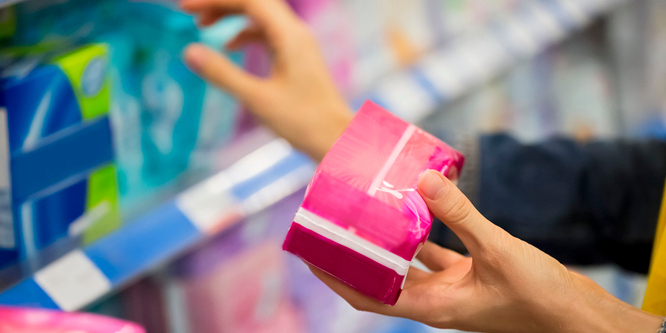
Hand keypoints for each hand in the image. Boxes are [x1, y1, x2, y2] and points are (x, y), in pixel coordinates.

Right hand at [181, 0, 352, 160]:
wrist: (336, 139)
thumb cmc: (303, 122)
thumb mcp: (256, 99)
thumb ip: (222, 74)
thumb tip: (189, 51)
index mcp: (289, 37)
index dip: (216, 0)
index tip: (185, 8)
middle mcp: (296, 33)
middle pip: (255, 2)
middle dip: (222, 4)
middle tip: (191, 14)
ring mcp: (299, 44)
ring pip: (261, 16)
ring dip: (232, 16)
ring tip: (203, 26)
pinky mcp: (298, 57)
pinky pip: (268, 32)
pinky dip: (246, 33)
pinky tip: (230, 46)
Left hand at [310, 170, 662, 332]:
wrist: (579, 319)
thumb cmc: (541, 298)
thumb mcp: (499, 251)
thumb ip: (460, 215)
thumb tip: (421, 180)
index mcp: (432, 306)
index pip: (367, 295)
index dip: (335, 276)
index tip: (311, 252)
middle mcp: (436, 300)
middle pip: (380, 279)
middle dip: (354, 255)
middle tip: (335, 225)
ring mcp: (453, 290)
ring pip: (408, 264)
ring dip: (388, 241)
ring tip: (370, 211)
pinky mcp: (471, 277)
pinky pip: (436, 254)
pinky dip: (424, 233)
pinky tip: (420, 207)